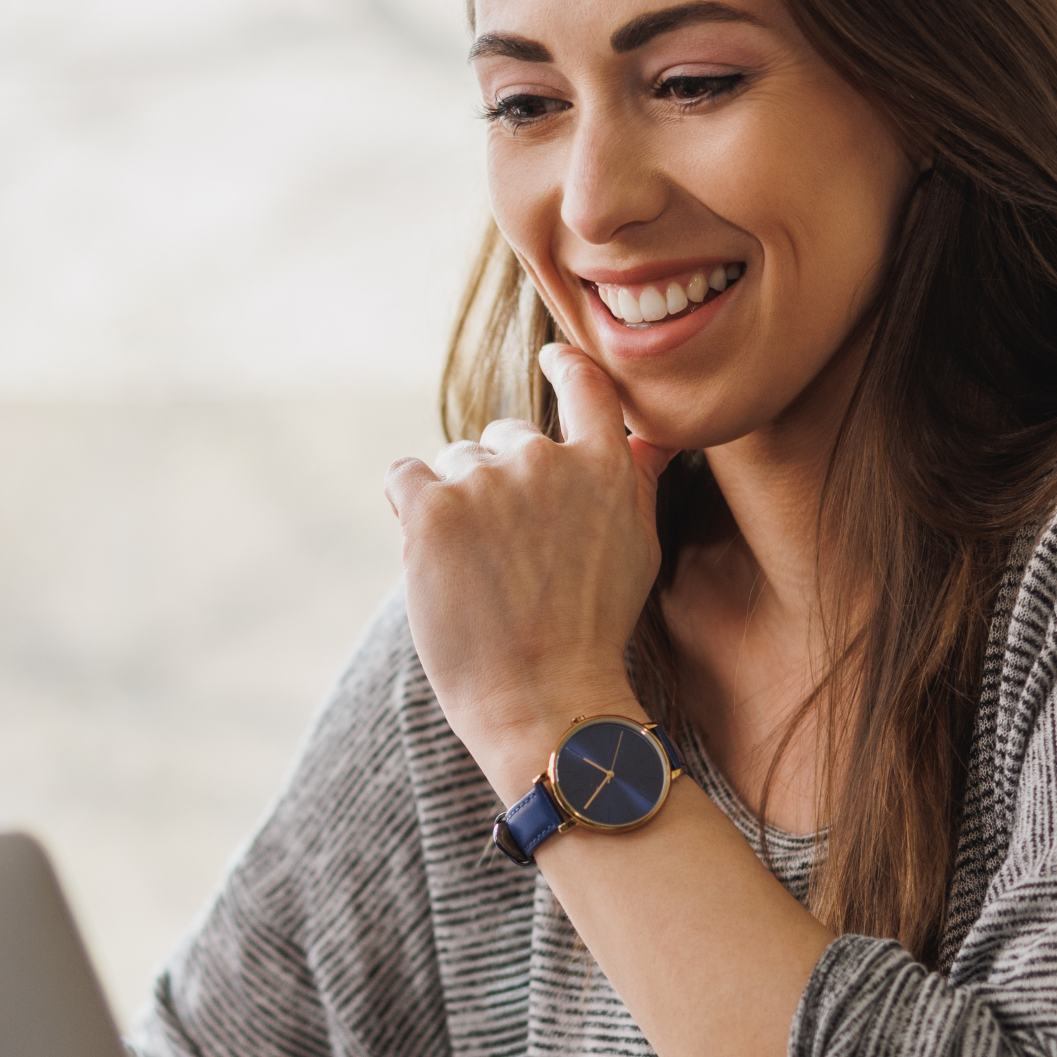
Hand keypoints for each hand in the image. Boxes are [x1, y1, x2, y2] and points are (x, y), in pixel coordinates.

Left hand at [386, 343, 671, 801]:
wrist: (545, 697)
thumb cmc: (592, 630)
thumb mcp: (638, 547)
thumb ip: (637, 479)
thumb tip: (652, 434)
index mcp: (605, 465)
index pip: (585, 385)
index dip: (565, 367)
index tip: (553, 359)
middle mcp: (547, 460)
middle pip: (503, 436)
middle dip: (499, 479)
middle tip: (510, 552)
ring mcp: (487, 481)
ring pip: (453, 461)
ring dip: (457, 500)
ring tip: (478, 569)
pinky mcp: (432, 508)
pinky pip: (404, 476)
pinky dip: (409, 507)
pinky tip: (432, 554)